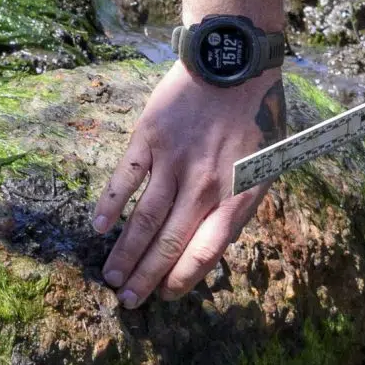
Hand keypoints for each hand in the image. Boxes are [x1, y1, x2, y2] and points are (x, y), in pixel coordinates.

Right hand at [91, 64, 286, 307]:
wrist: (235, 63)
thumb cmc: (255, 118)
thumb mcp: (265, 167)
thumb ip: (239, 206)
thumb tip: (213, 246)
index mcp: (236, 195)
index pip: (205, 251)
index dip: (182, 278)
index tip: (164, 295)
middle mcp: (204, 184)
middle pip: (168, 242)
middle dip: (145, 277)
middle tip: (127, 301)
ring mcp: (174, 161)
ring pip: (143, 219)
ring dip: (125, 253)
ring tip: (111, 277)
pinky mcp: (150, 138)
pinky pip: (126, 179)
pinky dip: (110, 205)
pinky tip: (99, 227)